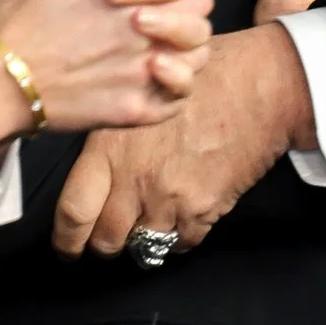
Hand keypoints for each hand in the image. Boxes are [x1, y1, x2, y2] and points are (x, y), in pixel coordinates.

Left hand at [51, 22, 307, 258]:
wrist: (259, 84)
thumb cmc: (201, 78)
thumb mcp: (138, 95)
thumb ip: (112, 135)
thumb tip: (92, 169)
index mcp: (109, 146)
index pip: (73, 211)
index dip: (66, 238)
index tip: (68, 246)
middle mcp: (134, 178)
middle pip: (106, 239)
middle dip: (105, 243)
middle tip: (108, 238)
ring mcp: (169, 197)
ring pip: (143, 245)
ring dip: (144, 238)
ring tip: (150, 221)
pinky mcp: (203, 208)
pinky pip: (182, 242)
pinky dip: (180, 236)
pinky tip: (183, 215)